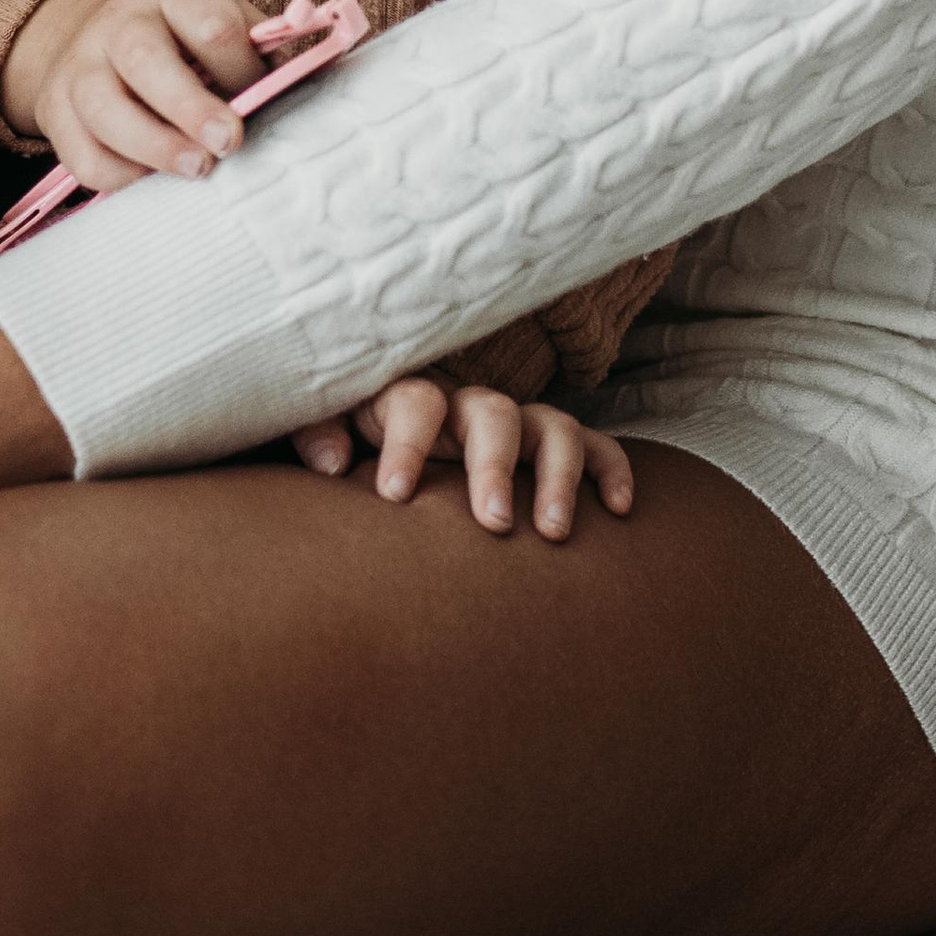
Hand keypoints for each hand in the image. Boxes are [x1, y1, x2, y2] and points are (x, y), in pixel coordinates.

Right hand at [0, 0, 261, 192]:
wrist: (92, 34)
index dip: (241, 66)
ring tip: (197, 170)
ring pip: (104, 110)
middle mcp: (119, 24)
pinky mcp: (56, 113)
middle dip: (190, 107)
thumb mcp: (218, 16)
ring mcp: (80, 67)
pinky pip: (83, 155)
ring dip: (155, 147)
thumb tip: (314, 57)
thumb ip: (260, 41)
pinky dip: (121, 176)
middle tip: (229, 142)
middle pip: (145, 60)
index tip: (260, 94)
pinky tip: (153, 177)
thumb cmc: (179, 36)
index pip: (209, 23)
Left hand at [293, 378, 634, 538]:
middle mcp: (466, 408)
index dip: (408, 442)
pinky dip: (611, 469)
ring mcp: (514, 427)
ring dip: (558, 476)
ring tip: (553, 534)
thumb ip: (317, 434)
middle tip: (493, 523)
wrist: (388, 459)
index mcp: (409, 402)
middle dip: (495, 466)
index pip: (416, 401)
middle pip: (492, 412)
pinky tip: (619, 510)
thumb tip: (334, 460)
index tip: (395, 495)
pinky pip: (593, 445)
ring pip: (551, 427)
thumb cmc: (353, 449)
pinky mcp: (546, 449)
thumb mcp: (324, 432)